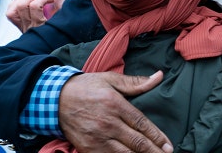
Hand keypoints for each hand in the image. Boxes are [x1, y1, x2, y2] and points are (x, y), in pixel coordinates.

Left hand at [6, 0, 64, 32]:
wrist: (52, 48)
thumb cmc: (60, 33)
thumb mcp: (63, 19)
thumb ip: (61, 5)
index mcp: (40, 26)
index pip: (35, 6)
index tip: (52, 0)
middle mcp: (29, 27)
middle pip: (22, 5)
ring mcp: (23, 27)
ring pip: (14, 9)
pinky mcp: (20, 26)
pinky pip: (10, 13)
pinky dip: (14, 3)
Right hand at [58, 71, 172, 152]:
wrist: (54, 99)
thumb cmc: (86, 87)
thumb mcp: (110, 79)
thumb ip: (136, 82)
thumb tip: (159, 76)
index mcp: (115, 105)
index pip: (141, 124)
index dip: (157, 136)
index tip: (167, 144)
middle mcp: (108, 123)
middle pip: (136, 142)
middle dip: (154, 150)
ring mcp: (97, 138)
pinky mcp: (87, 148)